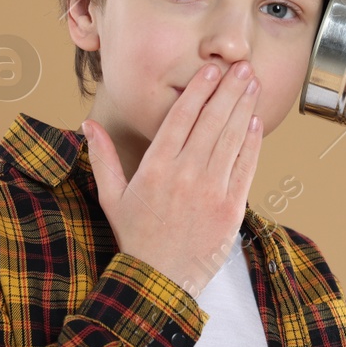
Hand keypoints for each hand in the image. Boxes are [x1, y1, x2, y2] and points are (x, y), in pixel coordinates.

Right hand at [83, 61, 262, 297]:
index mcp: (155, 167)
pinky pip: (245, 166)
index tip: (211, 70)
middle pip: (212, 121)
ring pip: (231, 138)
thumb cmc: (135, 238)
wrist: (159, 280)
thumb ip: (103, 158)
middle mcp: (185, 174)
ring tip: (253, 84)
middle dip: (229, 89)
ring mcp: (211, 190)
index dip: (198, 89)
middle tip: (242, 66)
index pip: (181, 117)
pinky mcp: (231, 207)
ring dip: (245, 107)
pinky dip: (252, 142)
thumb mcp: (111, 197)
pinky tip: (256, 121)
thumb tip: (88, 125)